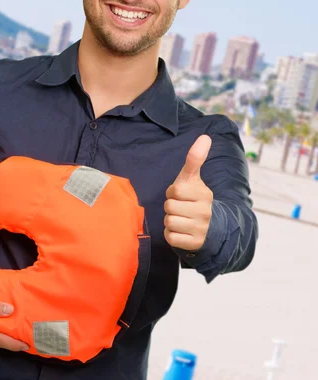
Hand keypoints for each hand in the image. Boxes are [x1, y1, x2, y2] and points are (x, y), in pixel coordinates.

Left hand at [164, 135, 212, 251]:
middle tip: (180, 208)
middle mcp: (205, 211)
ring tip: (180, 219)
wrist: (210, 227)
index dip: (172, 192)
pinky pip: (171, 237)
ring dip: (170, 221)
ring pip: (169, 222)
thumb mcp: (193, 179)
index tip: (180, 194)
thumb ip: (195, 159)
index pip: (175, 190)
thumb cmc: (194, 198)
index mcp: (204, 194)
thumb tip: (204, 136)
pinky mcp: (194, 243)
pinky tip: (181, 231)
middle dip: (170, 207)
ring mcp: (201, 229)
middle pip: (169, 207)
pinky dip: (171, 235)